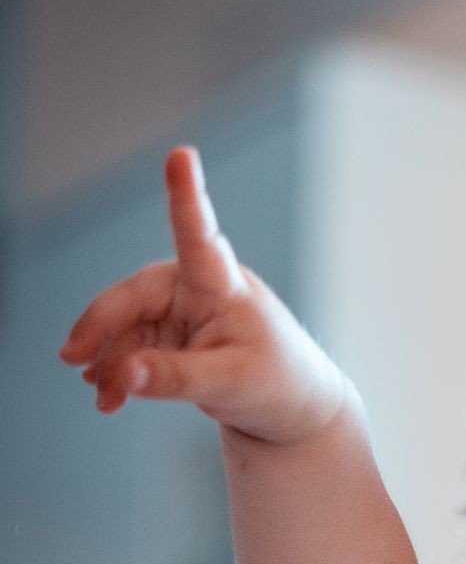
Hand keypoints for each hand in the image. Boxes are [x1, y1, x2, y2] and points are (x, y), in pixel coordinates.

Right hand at [59, 147, 345, 444]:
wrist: (293, 408)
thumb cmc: (278, 385)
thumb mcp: (230, 385)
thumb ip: (175, 379)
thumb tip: (122, 374)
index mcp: (223, 285)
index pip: (199, 235)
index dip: (186, 195)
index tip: (182, 156)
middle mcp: (198, 287)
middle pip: (135, 295)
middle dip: (102, 327)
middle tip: (74, 359)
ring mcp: (183, 309)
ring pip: (127, 325)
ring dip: (109, 360)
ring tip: (103, 398)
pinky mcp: (173, 332)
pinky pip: (133, 346)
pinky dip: (118, 371)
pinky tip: (107, 394)